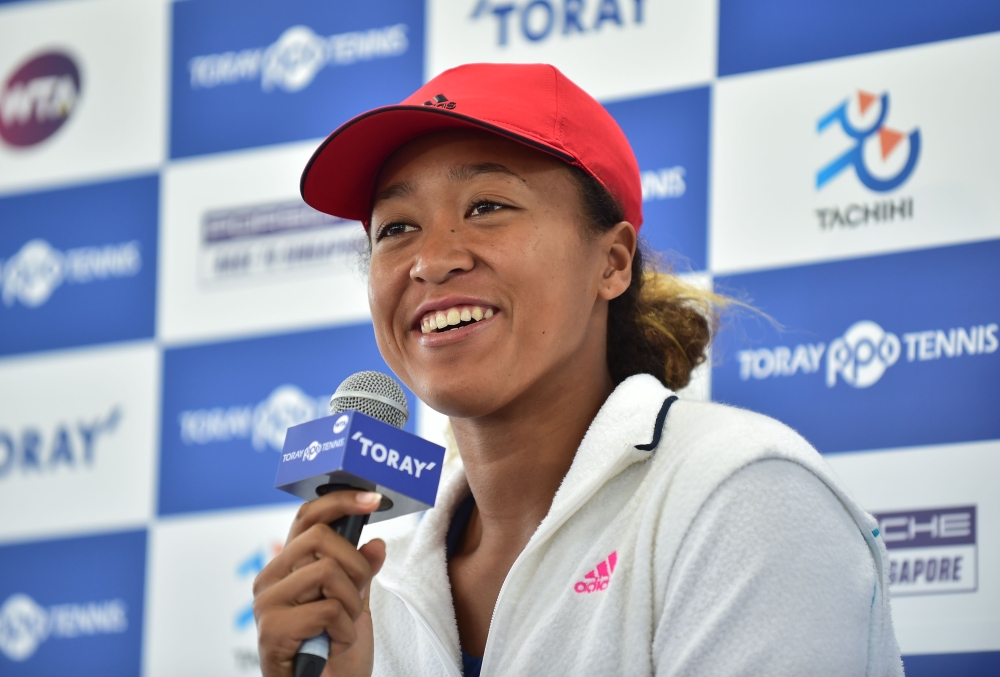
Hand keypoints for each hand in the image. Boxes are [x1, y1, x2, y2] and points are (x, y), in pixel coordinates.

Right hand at [254, 490, 386, 676]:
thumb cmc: (334, 652)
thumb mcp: (356, 603)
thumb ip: (361, 572)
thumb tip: (376, 543)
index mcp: (287, 566)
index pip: (308, 516)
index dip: (341, 501)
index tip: (374, 500)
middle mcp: (270, 578)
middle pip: (322, 537)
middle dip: (355, 568)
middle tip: (354, 600)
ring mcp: (267, 603)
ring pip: (328, 571)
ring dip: (350, 604)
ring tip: (341, 628)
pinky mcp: (272, 630)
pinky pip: (327, 609)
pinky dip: (344, 631)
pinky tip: (334, 645)